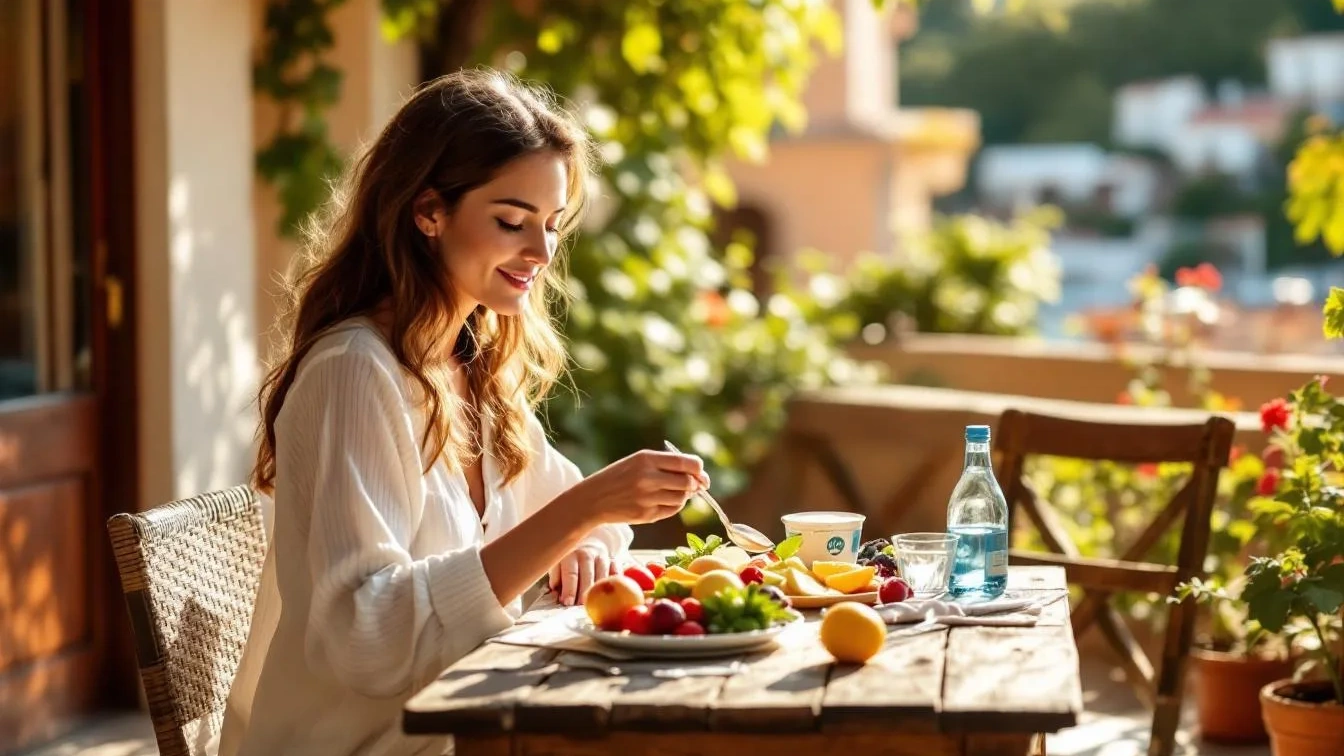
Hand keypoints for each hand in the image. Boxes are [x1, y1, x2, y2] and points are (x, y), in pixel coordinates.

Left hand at [547, 542, 618, 605]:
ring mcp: (602, 557)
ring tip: (596, 604)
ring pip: (603, 575)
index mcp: (571, 555)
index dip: (569, 589)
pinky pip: (617, 572)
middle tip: (581, 605)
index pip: (571, 574)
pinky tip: (615, 592)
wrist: (587, 543)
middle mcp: (587, 555)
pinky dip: (616, 582)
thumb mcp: (558, 564)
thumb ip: (556, 579)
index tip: (568, 602)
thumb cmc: (569, 560)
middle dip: (584, 592)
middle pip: (588, 575)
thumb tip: (556, 595)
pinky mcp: (613, 561)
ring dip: (599, 590)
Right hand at [560, 449, 709, 528]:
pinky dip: (673, 506)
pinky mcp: (646, 515)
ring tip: (669, 492)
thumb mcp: (638, 462)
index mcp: (646, 459)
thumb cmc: (620, 477)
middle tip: (692, 486)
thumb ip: (667, 465)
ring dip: (682, 496)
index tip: (700, 473)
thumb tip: (701, 478)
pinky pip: (672, 510)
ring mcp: (646, 498)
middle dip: (694, 484)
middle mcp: (647, 478)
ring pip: (681, 498)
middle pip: (687, 482)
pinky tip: (661, 501)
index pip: (686, 462)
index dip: (698, 469)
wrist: (593, 499)